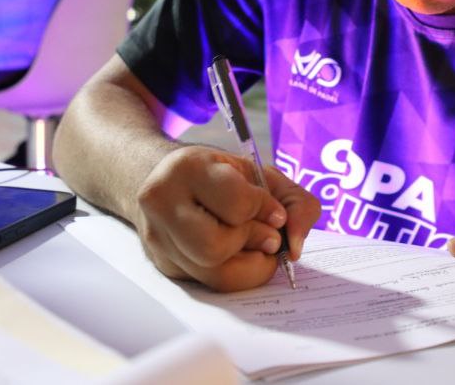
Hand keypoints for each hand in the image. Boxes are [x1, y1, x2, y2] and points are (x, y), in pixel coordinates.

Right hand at [133, 145, 320, 291]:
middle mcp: (163, 204)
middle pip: (216, 246)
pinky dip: (236, 273)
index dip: (265, 210)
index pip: (236, 203)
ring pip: (213, 272)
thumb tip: (295, 247)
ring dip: (246, 262)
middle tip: (265, 232)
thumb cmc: (219, 175)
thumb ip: (294, 202)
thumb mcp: (260, 173)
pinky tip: (237, 254)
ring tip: (251, 243)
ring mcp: (159, 238)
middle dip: (251, 242)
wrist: (167, 178)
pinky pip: (210, 284)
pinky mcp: (165, 264)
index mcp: (188, 169)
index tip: (273, 210)